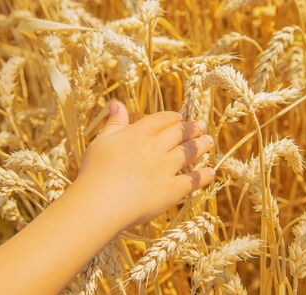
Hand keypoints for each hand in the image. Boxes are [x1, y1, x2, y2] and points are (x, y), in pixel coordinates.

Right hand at [75, 101, 214, 230]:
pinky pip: (193, 180)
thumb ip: (114, 123)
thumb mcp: (101, 142)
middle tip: (200, 126)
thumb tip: (117, 104)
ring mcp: (166, 168)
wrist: (100, 202)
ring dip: (201, 145)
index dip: (174, 118)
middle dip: (192, 128)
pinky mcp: (172, 190)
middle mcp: (155, 148)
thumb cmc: (94, 172)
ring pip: (189, 152)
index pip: (162, 120)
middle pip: (179, 133)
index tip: (181, 117)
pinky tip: (211, 172)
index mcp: (138, 134)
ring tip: (209, 141)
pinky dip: (204, 175)